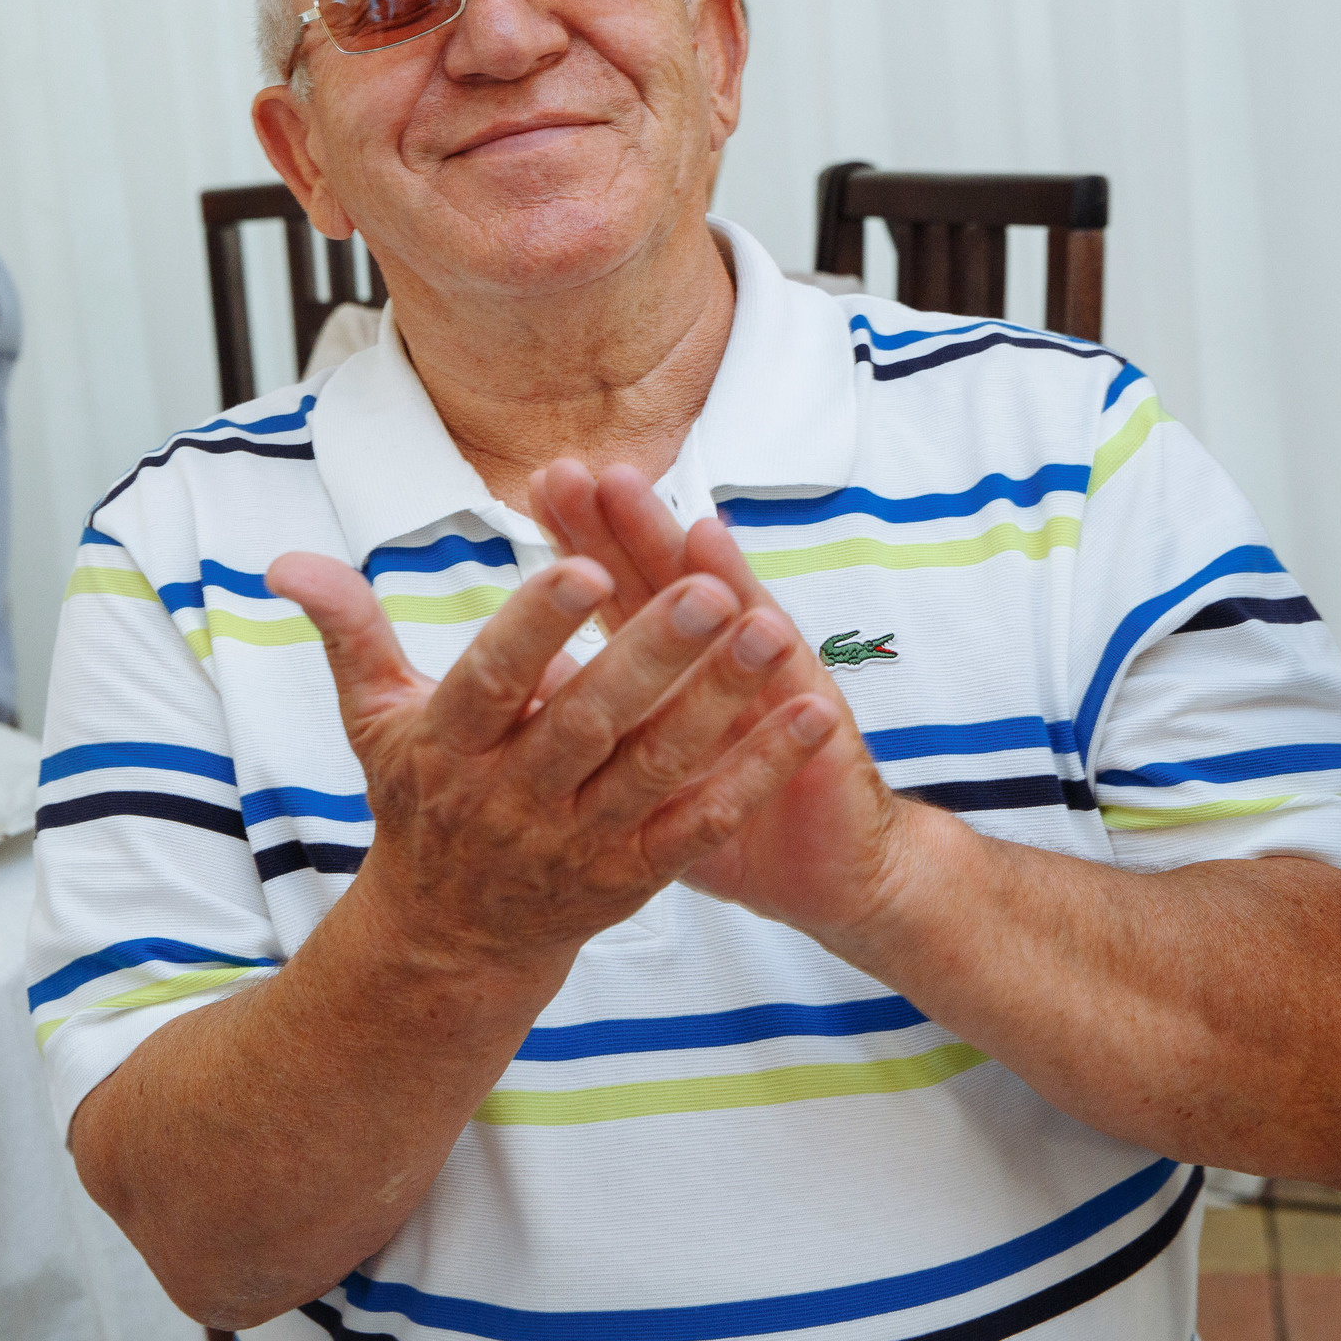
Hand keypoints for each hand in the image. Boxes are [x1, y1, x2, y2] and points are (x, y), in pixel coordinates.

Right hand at [262, 549, 833, 972]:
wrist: (447, 940)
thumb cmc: (416, 803)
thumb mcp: (372, 718)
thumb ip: (347, 630)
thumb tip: (287, 561)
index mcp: (446, 748)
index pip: (490, 681)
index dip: (534, 627)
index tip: (580, 565)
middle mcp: (510, 799)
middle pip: (586, 724)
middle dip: (650, 657)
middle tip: (709, 592)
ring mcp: (574, 844)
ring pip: (654, 772)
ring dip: (719, 707)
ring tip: (773, 636)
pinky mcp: (630, 880)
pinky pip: (699, 827)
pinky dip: (755, 777)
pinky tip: (808, 720)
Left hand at [527, 461, 915, 938]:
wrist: (822, 869)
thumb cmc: (716, 814)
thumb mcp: (637, 769)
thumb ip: (582, 712)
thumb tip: (518, 671)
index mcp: (669, 664)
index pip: (617, 585)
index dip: (585, 537)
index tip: (546, 484)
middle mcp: (718, 657)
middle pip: (666, 580)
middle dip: (630, 527)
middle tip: (593, 472)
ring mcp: (770, 684)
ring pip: (730, 617)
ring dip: (699, 567)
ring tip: (675, 515)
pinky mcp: (812, 730)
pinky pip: (791, 694)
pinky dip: (775, 654)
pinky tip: (759, 614)